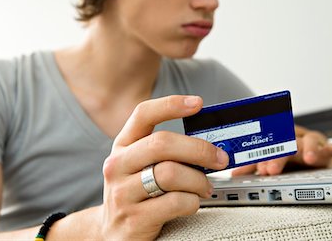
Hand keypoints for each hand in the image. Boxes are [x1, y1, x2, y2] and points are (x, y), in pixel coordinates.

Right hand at [100, 95, 228, 239]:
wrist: (112, 233)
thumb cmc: (136, 192)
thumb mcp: (140, 166)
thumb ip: (165, 151)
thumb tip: (209, 143)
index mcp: (123, 146)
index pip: (143, 114)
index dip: (171, 105)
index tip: (197, 103)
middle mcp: (117, 165)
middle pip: (162, 144)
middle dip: (199, 149)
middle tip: (220, 158)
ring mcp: (122, 193)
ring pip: (171, 174)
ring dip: (198, 180)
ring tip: (206, 187)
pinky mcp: (134, 219)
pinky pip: (175, 202)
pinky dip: (192, 201)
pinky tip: (192, 203)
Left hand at [232, 125, 331, 175]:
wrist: (307, 150)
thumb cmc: (287, 156)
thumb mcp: (269, 161)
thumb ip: (254, 166)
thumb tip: (234, 174)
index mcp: (277, 141)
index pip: (268, 147)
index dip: (263, 158)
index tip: (259, 170)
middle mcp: (293, 140)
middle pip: (286, 144)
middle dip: (279, 157)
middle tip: (272, 169)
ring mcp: (309, 142)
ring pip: (310, 140)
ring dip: (310, 148)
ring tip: (310, 158)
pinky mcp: (325, 148)